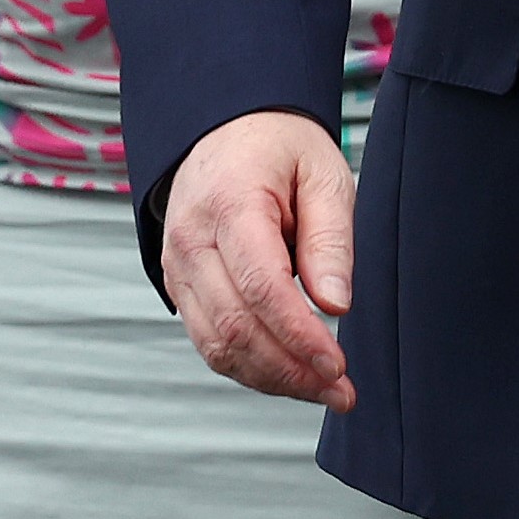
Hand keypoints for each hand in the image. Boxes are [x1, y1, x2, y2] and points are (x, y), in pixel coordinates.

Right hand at [161, 110, 356, 410]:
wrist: (225, 127)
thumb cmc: (281, 147)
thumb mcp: (324, 174)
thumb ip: (330, 239)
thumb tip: (335, 305)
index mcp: (230, 204)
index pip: (261, 288)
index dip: (300, 336)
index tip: (338, 365)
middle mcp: (191, 240)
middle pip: (235, 327)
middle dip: (291, 371)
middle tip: (341, 391)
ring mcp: (176, 265)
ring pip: (217, 345)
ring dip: (271, 379)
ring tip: (322, 390)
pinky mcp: (179, 284)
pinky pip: (209, 340)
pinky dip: (249, 366)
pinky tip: (289, 373)